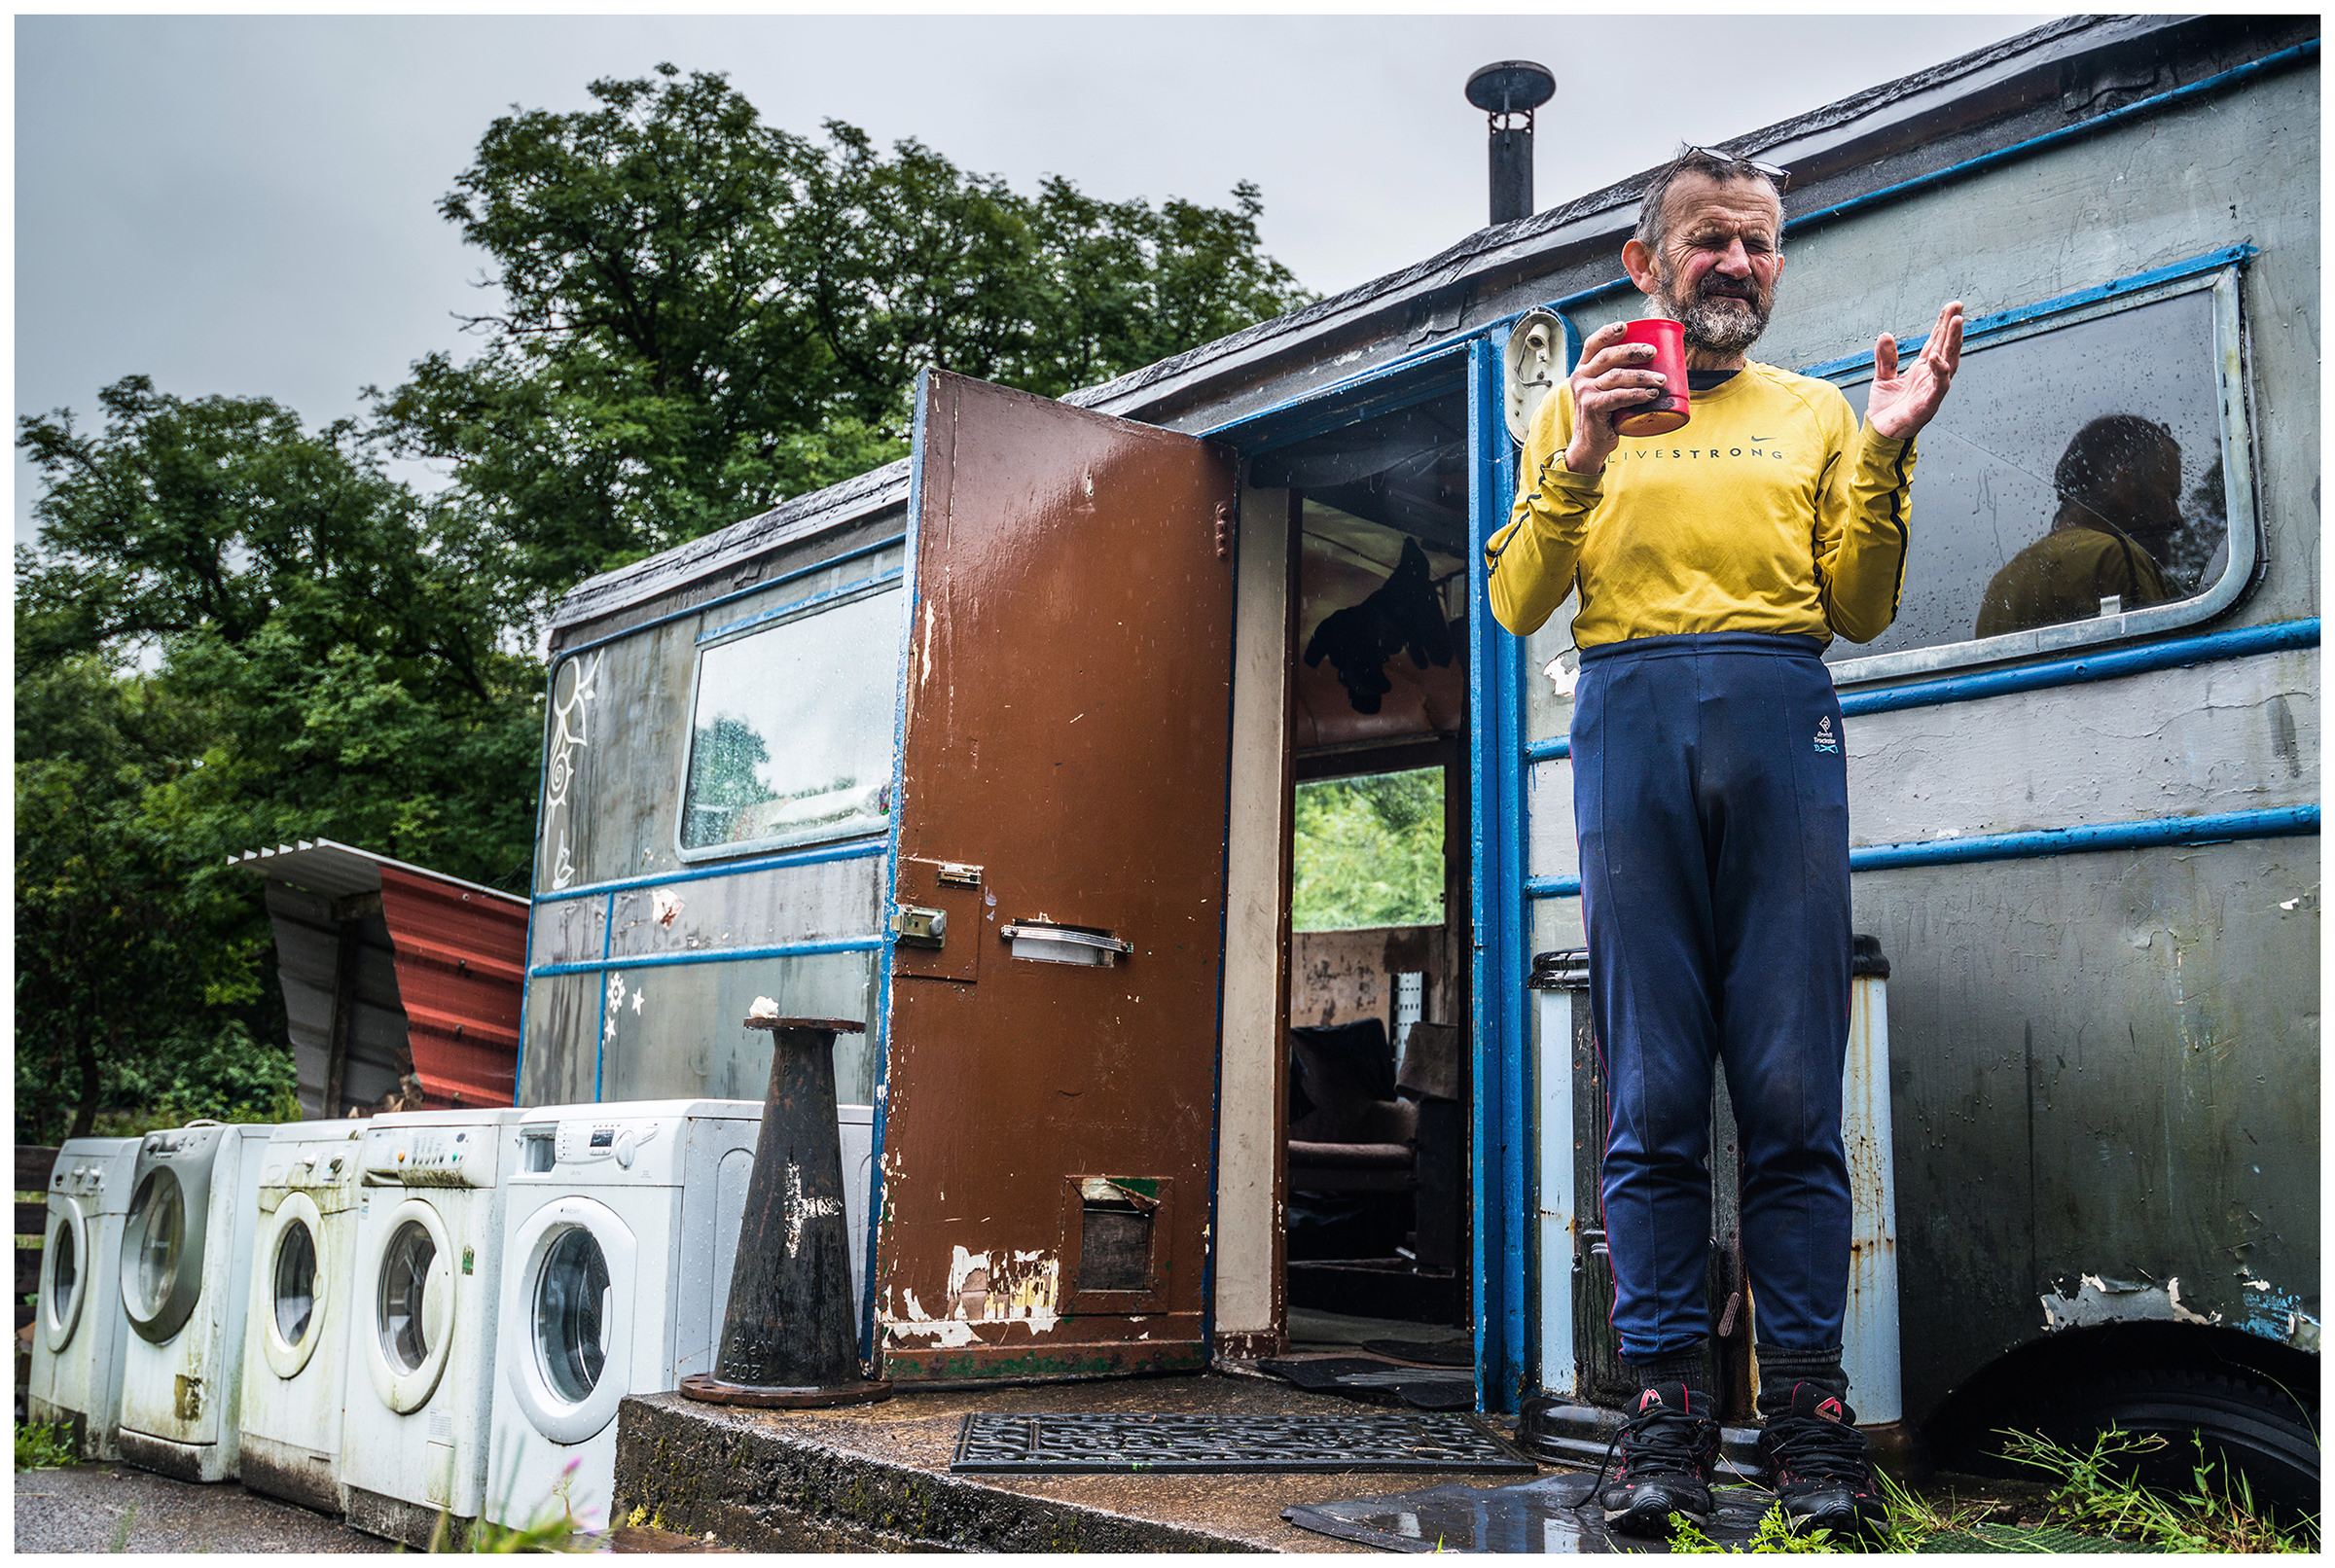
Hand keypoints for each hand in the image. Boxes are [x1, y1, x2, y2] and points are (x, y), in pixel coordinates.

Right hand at [1561, 321, 1669, 474]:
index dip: (1608, 332)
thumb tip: (1655, 363)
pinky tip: (1651, 394)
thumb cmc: (1604, 416)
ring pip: (1616, 376)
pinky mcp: (1592, 407)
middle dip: (1633, 351)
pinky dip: (1637, 394)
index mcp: (1584, 369)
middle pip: (1608, 356)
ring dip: (1643, 376)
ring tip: (1661, 380)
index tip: (1625, 326)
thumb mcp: (1605, 391)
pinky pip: (1618, 396)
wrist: (1589, 444)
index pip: (1593, 344)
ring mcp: (1585, 392)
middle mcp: (1581, 377)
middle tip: (1653, 352)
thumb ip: (1618, 377)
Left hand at [1867, 299, 1963, 439]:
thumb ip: (1885, 357)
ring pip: (1949, 363)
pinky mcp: (1929, 404)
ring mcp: (1933, 390)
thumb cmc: (1887, 409)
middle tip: (1958, 307)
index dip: (1943, 324)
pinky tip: (1937, 358)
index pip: (1936, 342)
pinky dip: (1940, 372)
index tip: (1951, 306)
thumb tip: (1885, 334)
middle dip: (1953, 327)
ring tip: (1956, 322)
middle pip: (1946, 347)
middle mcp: (1932, 377)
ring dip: (1954, 342)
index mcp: (1923, 369)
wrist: (1880, 434)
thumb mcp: (1883, 377)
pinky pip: (1939, 386)